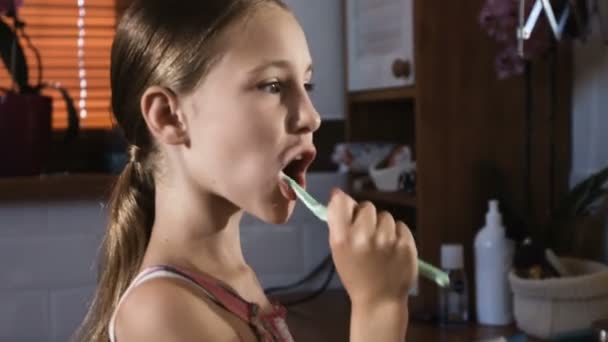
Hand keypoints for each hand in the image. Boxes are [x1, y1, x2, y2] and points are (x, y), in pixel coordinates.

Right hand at [326, 188, 417, 307]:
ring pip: (386, 216)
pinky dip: (397, 235)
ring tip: (381, 246)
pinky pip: (401, 226)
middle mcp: (364, 237)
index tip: (348, 209)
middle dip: (367, 217)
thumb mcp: (338, 251)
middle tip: (367, 235)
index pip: (342, 202)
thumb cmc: (356, 274)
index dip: (345, 203)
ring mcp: (387, 241)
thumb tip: (337, 194)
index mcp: (342, 239)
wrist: (379, 300)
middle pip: (367, 206)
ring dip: (384, 226)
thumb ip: (337, 223)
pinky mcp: (406, 245)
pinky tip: (393, 250)